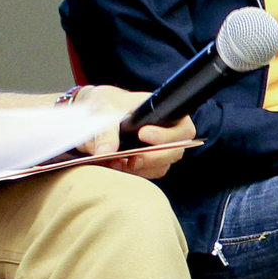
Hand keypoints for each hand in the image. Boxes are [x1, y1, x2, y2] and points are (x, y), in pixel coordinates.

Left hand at [68, 85, 197, 179]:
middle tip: (130, 158)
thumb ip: (106, 131)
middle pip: (175, 152)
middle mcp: (168, 133)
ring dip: (139, 168)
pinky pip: (147, 174)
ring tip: (116, 162)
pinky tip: (115, 165)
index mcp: (165, 113)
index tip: (142, 134)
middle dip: (152, 158)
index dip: (166, 135)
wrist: (95, 114)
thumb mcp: (104, 109)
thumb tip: (105, 152)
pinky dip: (132, 173)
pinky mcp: (148, 164)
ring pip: (161, 167)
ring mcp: (160, 151)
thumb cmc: (107, 103)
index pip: (182, 129)